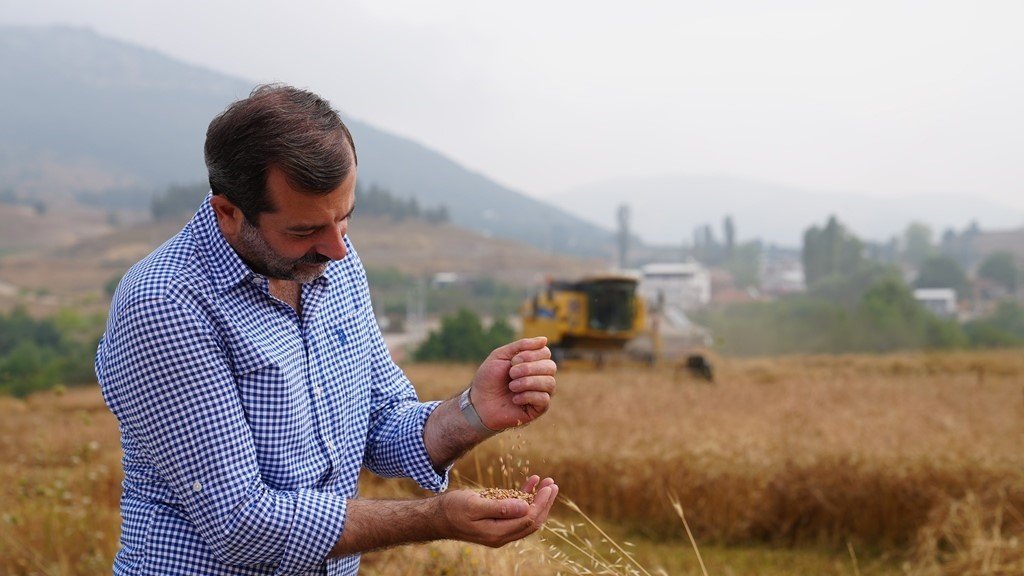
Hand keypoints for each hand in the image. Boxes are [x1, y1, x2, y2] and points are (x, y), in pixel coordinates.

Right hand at [437, 475, 557, 547]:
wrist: (437, 517)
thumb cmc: (453, 509)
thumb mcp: (474, 505)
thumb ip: (499, 508)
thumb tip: (524, 507)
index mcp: (497, 533)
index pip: (528, 520)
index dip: (541, 504)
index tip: (548, 487)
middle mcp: (502, 535)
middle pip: (532, 521)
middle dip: (544, 503)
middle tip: (552, 484)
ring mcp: (500, 529)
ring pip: (527, 517)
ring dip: (538, 500)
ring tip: (547, 482)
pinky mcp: (497, 522)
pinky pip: (516, 512)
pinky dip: (525, 497)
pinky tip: (531, 483)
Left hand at [470, 336, 555, 430]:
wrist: (478, 402)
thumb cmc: (489, 378)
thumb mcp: (501, 355)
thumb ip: (522, 345)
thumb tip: (545, 339)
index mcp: (532, 363)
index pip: (545, 353)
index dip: (531, 355)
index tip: (513, 360)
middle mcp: (540, 377)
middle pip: (551, 367)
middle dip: (529, 368)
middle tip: (511, 373)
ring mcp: (540, 393)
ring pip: (550, 383)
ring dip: (528, 382)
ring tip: (511, 386)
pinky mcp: (538, 409)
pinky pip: (544, 399)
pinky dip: (528, 396)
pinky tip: (515, 399)